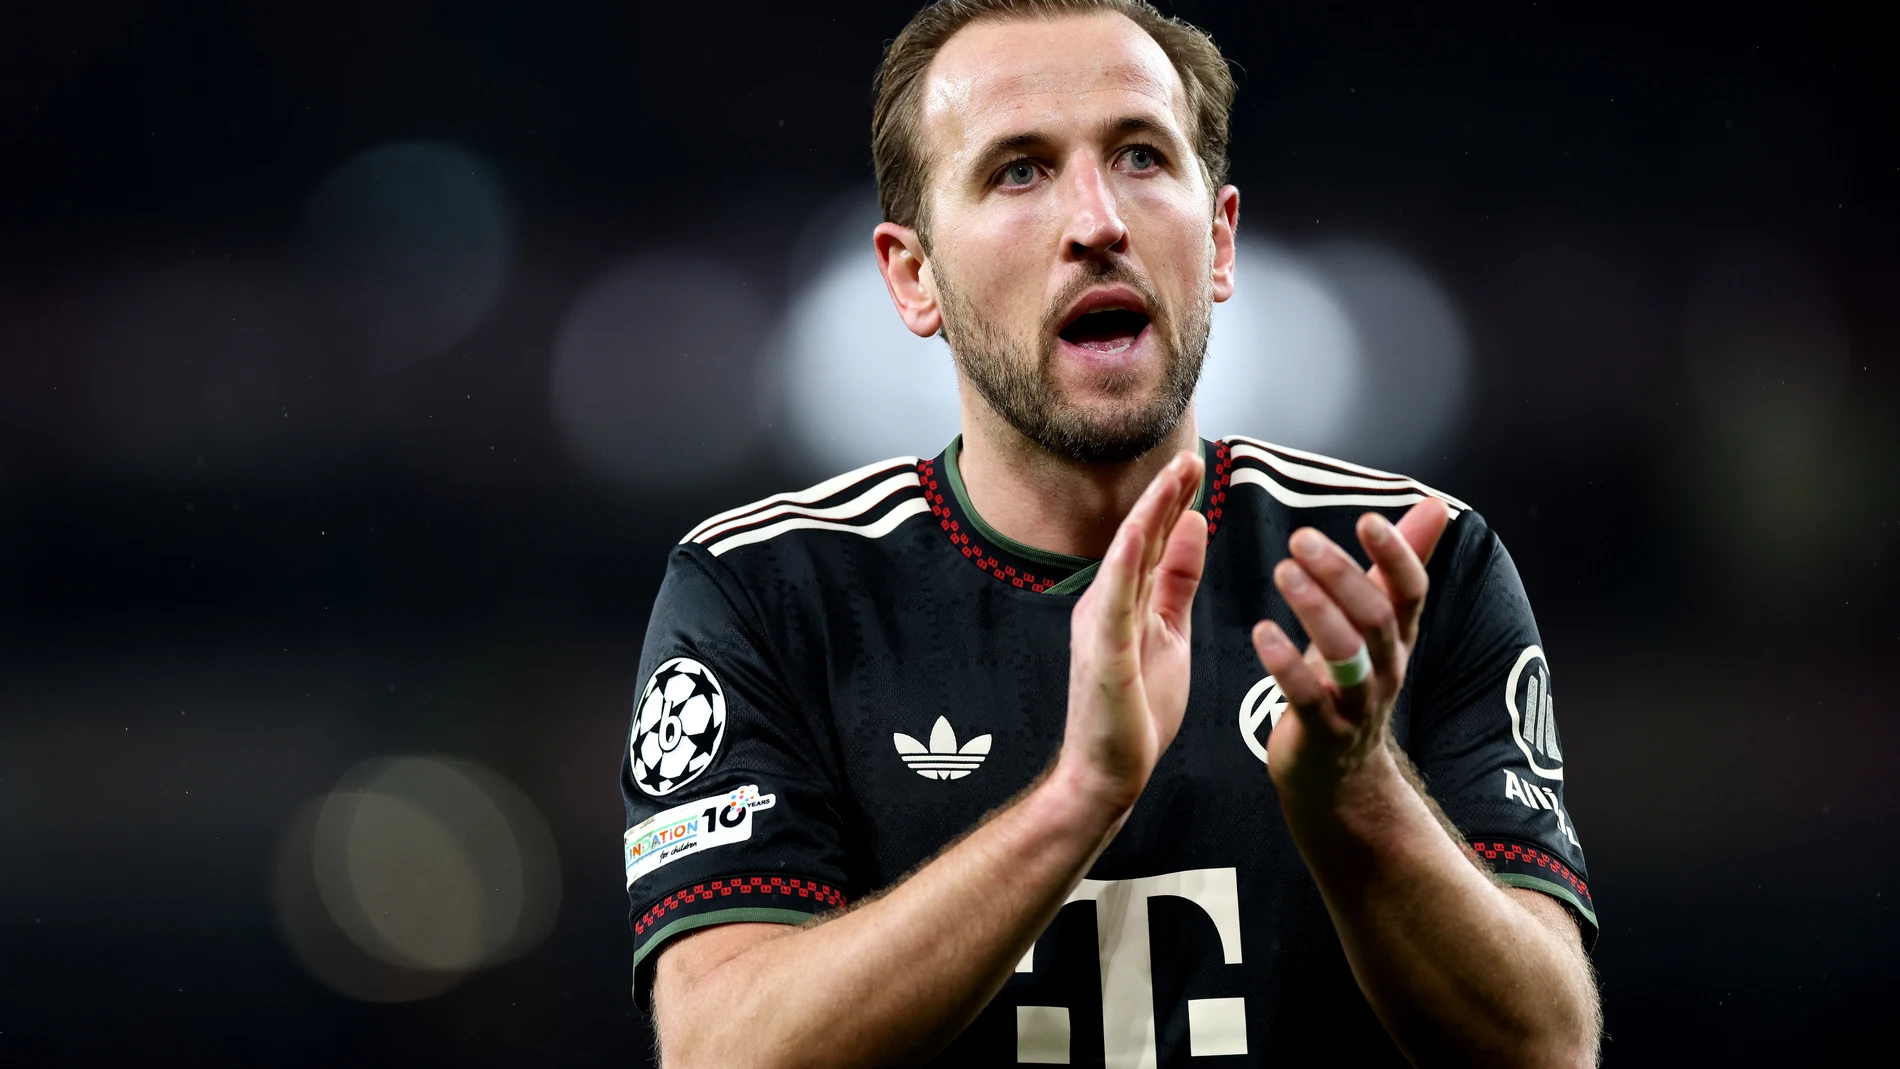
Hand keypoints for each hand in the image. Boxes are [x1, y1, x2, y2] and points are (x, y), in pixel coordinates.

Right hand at [1055, 451, 1207, 812]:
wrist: (1108, 773)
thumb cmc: (1137, 710)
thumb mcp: (1170, 633)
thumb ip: (1178, 582)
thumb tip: (1194, 526)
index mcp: (1126, 599)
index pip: (1155, 540)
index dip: (1174, 500)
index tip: (1196, 464)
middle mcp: (1107, 602)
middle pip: (1141, 537)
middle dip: (1165, 493)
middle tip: (1191, 453)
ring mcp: (1101, 624)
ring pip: (1127, 557)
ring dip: (1150, 513)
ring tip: (1174, 477)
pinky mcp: (1103, 652)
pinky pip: (1114, 600)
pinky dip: (1126, 562)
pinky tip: (1140, 532)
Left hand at [1251, 499, 1450, 806]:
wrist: (1337, 776)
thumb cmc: (1349, 683)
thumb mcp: (1377, 624)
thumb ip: (1397, 566)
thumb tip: (1437, 505)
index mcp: (1397, 638)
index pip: (1412, 591)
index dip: (1397, 555)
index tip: (1369, 519)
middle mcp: (1385, 668)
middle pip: (1376, 617)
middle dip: (1342, 575)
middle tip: (1300, 538)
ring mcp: (1356, 703)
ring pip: (1346, 655)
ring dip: (1315, 611)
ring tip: (1283, 572)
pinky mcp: (1322, 732)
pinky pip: (1308, 697)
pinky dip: (1285, 664)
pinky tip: (1262, 632)